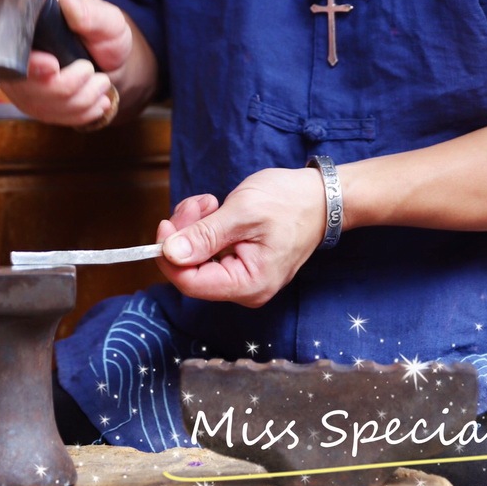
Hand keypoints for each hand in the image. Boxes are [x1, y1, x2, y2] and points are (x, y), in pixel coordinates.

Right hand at [0, 0, 129, 126]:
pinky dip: (78, 114)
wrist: (109, 58)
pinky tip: (98, 104)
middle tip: (97, 75)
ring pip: (39, 105)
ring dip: (79, 101)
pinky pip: (49, 117)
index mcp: (30, 25)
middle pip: (24, 86)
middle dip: (67, 86)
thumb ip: (90, 14)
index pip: (14, 52)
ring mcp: (22, 81)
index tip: (53, 66)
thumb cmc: (105, 33)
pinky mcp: (32, 102)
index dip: (31, 65)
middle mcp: (17, 55)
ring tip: (102, 84)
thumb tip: (70, 6)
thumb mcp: (106, 19)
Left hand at [155, 167, 327, 306]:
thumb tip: (170, 253)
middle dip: (185, 234)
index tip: (165, 224)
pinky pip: (209, 250)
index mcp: (247, 284)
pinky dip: (205, 227)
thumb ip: (205, 235)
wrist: (322, 197)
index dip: (169, 254)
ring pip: (196, 257)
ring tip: (211, 202)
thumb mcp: (244, 212)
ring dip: (194, 227)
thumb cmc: (290, 202)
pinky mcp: (241, 262)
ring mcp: (242, 276)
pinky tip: (216, 209)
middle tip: (199, 204)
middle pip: (190, 269)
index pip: (189, 282)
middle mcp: (244, 288)